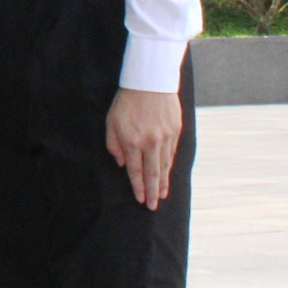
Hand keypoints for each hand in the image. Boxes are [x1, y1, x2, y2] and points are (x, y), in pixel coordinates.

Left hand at [105, 87, 182, 209]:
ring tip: (162, 195)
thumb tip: (122, 164)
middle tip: (152, 207)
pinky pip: (171, 153)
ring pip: (164, 166)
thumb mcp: (111, 121)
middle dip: (152, 193)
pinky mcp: (175, 131)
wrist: (149, 80)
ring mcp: (165, 137)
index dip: (137, 187)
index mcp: (133, 141)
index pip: (136, 171)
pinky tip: (167, 173)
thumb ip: (114, 144)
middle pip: (152, 174)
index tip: (139, 199)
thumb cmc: (126, 101)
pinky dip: (169, 166)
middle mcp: (150, 143)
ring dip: (163, 182)